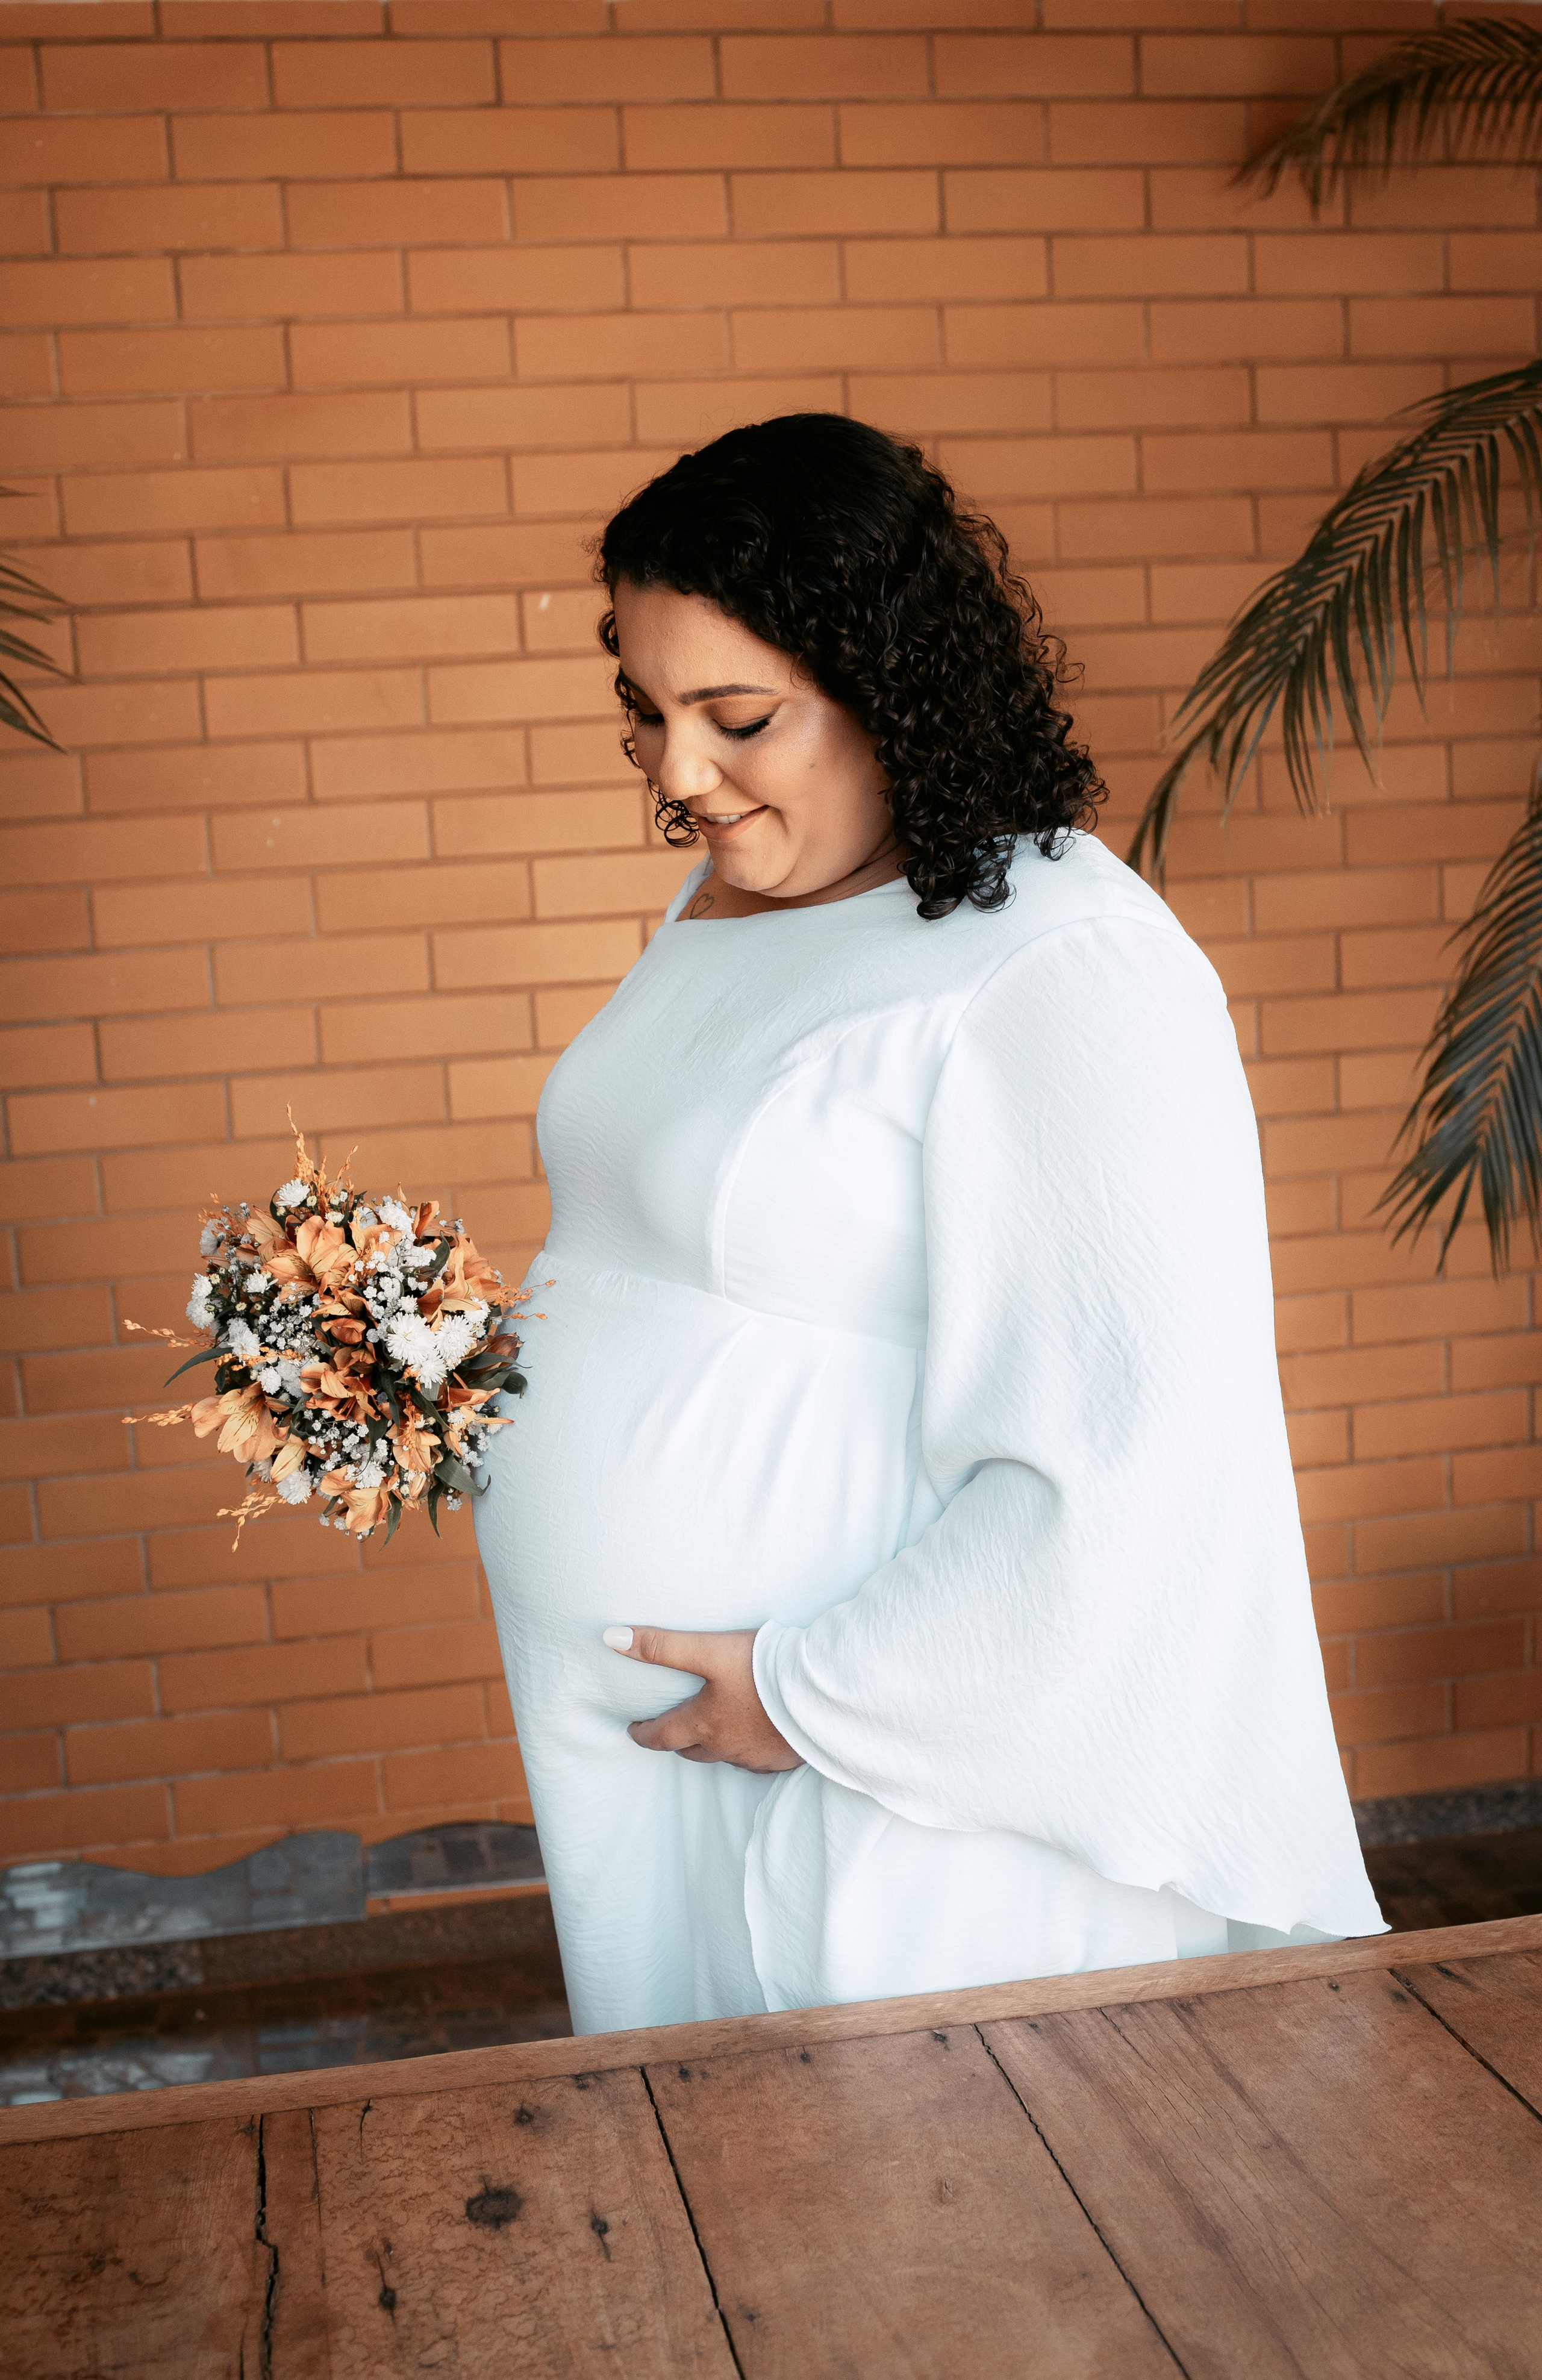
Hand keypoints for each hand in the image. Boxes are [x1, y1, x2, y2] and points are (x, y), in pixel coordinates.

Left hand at [603, 1625, 802, 1773]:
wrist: (822, 1692)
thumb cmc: (763, 1669)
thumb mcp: (709, 1651)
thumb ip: (662, 1646)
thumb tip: (611, 1638)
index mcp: (704, 1724)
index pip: (662, 1736)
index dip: (644, 1734)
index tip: (634, 1730)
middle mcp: (727, 1748)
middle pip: (692, 1751)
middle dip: (678, 1741)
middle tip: (670, 1731)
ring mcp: (757, 1757)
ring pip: (726, 1757)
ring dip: (715, 1746)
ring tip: (716, 1730)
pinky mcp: (785, 1758)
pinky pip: (758, 1760)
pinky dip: (750, 1750)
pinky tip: (759, 1736)